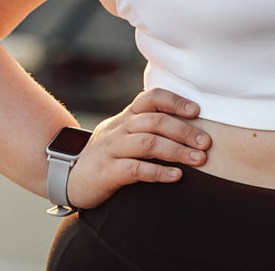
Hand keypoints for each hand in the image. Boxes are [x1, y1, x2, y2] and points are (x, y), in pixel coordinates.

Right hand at [65, 89, 210, 208]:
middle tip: (207, 142)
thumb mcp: (123, 134)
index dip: (175, 101)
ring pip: (148, 143)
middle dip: (185, 130)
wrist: (68, 176)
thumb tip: (188, 126)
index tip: (197, 111)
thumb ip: (147, 127)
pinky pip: (135, 169)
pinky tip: (176, 176)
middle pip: (155, 121)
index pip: (151, 98)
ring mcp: (112, 149)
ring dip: (177, 150)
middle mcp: (120, 128)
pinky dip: (158, 171)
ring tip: (199, 159)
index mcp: (126, 117)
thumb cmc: (106, 155)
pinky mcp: (107, 172)